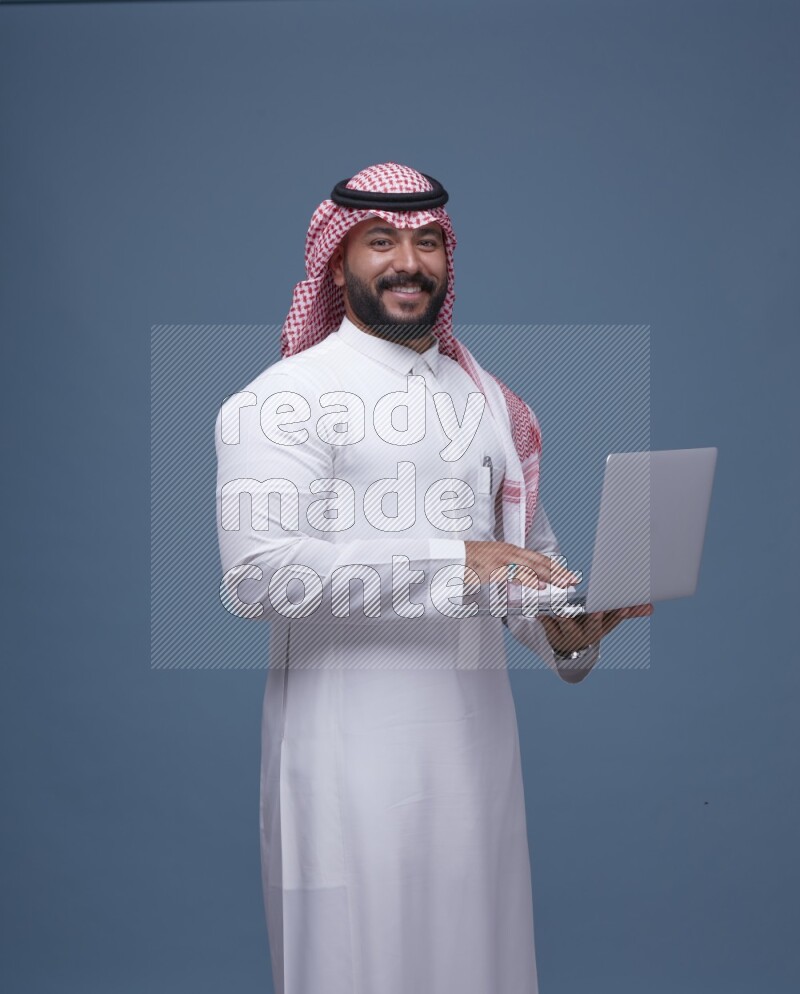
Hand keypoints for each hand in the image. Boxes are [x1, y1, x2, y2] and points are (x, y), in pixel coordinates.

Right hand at [464, 541, 579, 588]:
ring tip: (563, 584)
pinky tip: (540, 586)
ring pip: (532, 568)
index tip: (567, 575)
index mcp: (510, 550)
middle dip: (558, 572)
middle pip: (539, 562)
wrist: (451, 557)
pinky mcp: (494, 568)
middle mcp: (509, 552)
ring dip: (549, 577)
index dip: (554, 567)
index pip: (538, 558)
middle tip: (573, 580)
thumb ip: (509, 570)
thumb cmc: (469, 562)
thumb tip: (524, 582)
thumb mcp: (492, 562)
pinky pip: (515, 575)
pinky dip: (530, 580)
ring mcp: (501, 559)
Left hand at [539, 603, 653, 655]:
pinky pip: (548, 626)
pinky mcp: (551, 634)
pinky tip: (541, 613)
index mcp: (601, 629)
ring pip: (568, 626)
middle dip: (595, 619)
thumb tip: (651, 607)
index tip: (625, 607)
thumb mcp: (606, 620)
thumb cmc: (589, 625)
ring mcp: (569, 635)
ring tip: (562, 610)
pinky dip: (544, 619)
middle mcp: (587, 634)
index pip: (612, 621)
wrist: (567, 645)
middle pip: (592, 627)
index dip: (618, 615)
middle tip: (597, 611)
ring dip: (565, 618)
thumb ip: (627, 612)